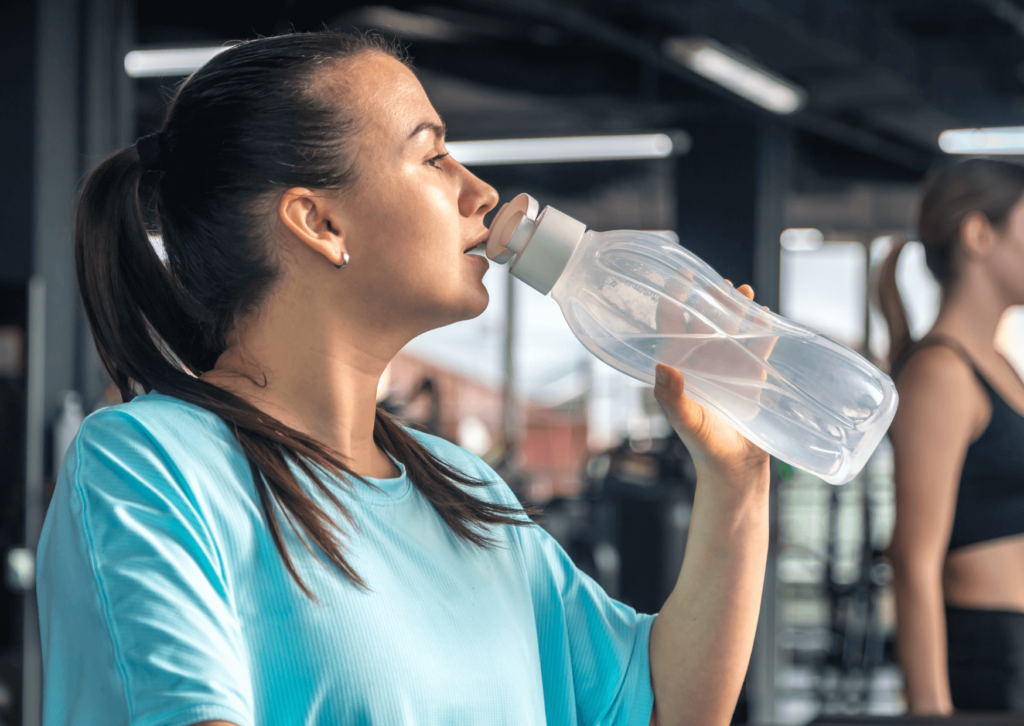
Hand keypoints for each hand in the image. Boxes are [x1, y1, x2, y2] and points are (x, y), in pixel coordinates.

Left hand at [653, 283, 769, 487]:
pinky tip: (767, 317)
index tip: (680, 278)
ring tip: (744, 293)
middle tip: (720, 283)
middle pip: (704, 320)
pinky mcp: (752, 373)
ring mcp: (727, 364)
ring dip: (738, 309)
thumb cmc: (704, 445)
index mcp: (679, 364)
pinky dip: (764, 330)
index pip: (670, 325)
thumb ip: (672, 396)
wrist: (736, 467)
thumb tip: (662, 365)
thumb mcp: (686, 421)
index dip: (673, 300)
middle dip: (711, 299)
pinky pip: (759, 345)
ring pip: (732, 327)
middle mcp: (701, 360)